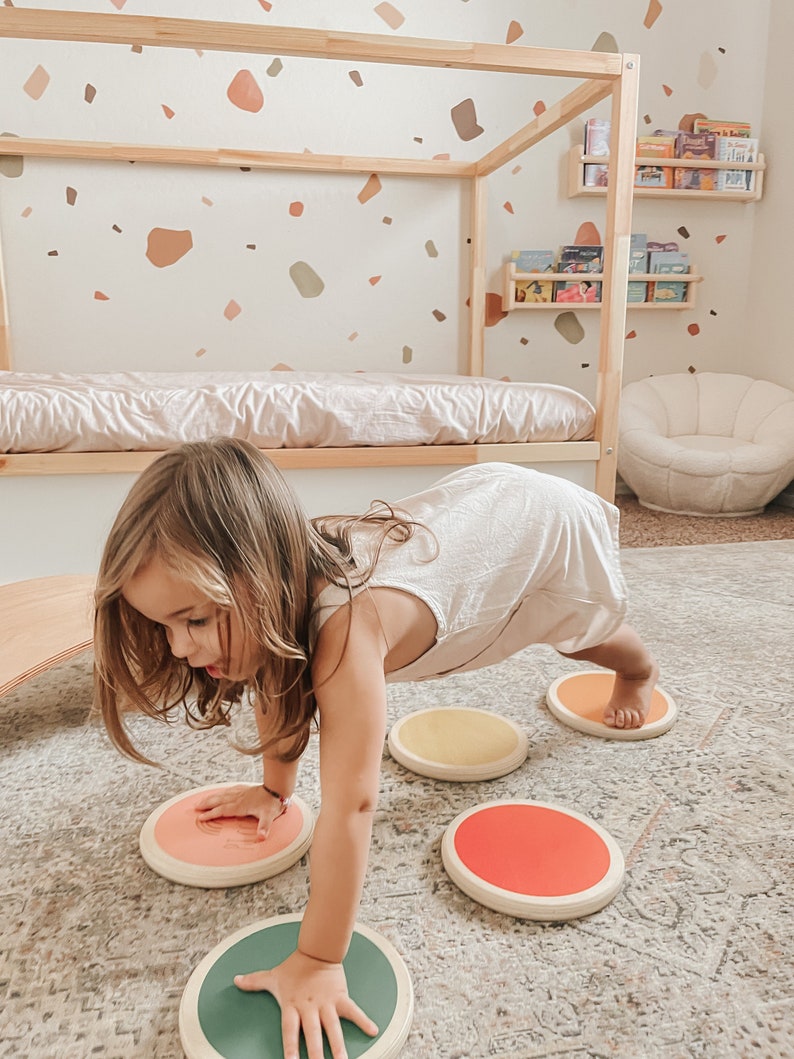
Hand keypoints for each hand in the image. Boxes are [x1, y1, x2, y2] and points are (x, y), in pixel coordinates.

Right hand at [193, 784, 283, 839]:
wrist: (277, 789)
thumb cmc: (272, 804)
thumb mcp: (269, 817)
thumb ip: (264, 827)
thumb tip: (262, 837)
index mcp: (241, 806)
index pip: (222, 810)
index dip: (211, 814)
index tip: (200, 817)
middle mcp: (238, 798)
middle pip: (219, 801)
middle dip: (206, 804)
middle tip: (195, 807)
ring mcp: (241, 792)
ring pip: (222, 795)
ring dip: (211, 798)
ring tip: (202, 800)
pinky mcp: (245, 789)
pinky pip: (229, 790)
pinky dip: (222, 792)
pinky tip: (220, 792)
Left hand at [234, 948, 377, 1058]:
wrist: (316, 948)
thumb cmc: (294, 967)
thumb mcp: (273, 976)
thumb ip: (254, 981)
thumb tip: (235, 980)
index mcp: (292, 1006)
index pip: (290, 1031)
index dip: (290, 1048)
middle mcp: (309, 1008)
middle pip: (313, 1035)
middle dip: (315, 1054)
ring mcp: (326, 1003)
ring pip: (333, 1028)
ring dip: (338, 1046)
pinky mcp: (340, 996)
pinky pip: (353, 1010)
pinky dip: (364, 1020)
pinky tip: (374, 1030)